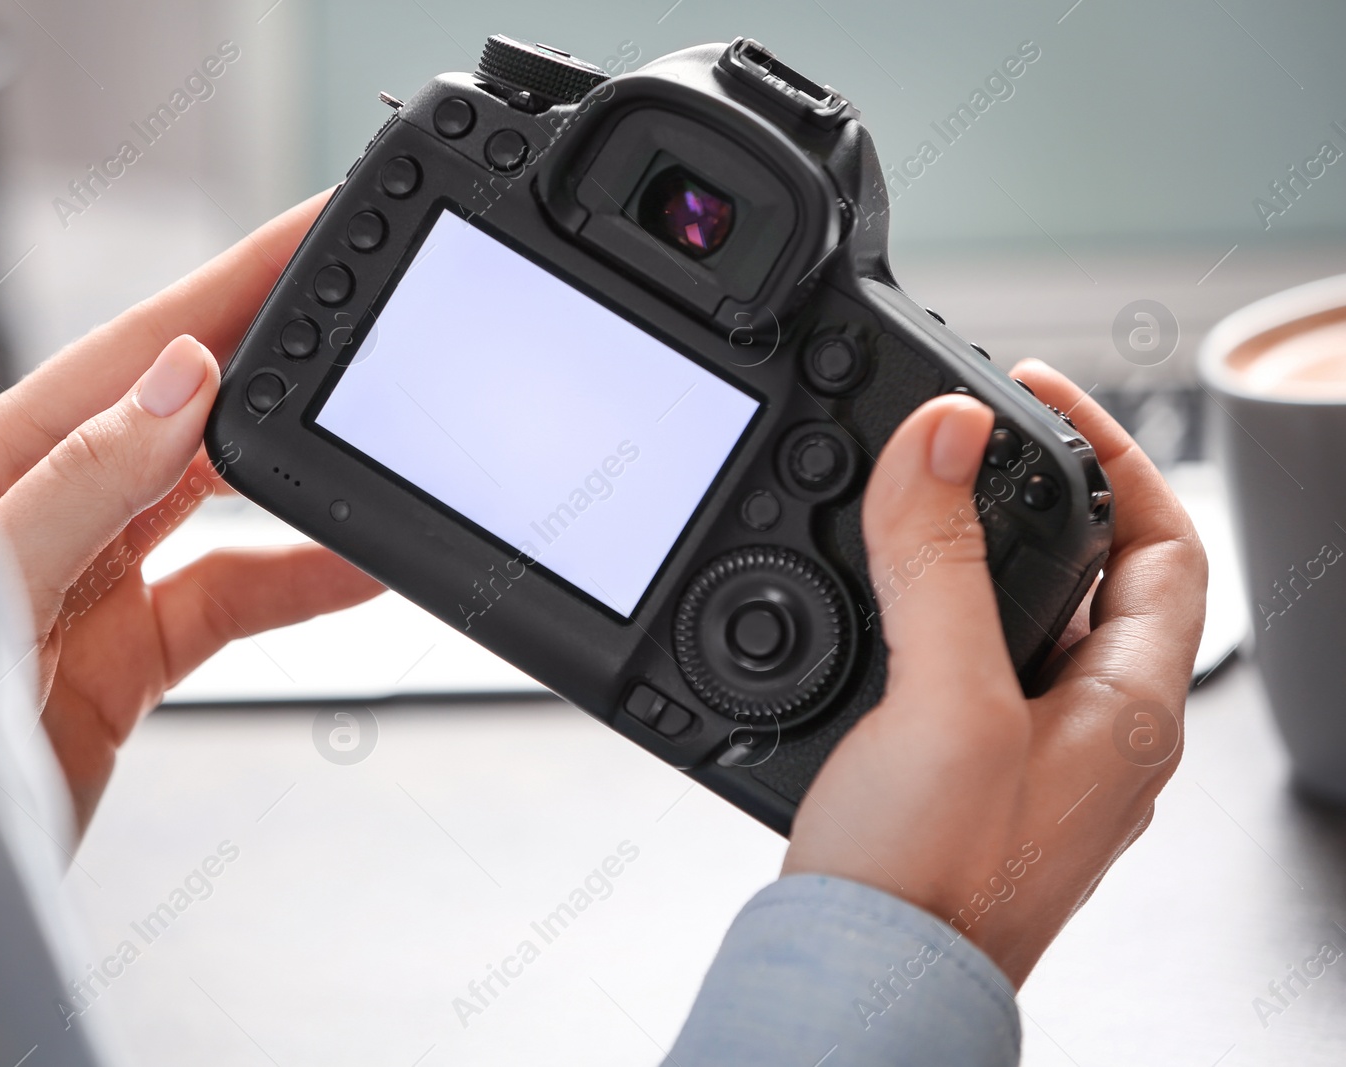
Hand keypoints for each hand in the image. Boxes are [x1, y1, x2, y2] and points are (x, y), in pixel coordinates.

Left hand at [0, 190, 381, 832]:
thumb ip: (81, 483)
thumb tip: (178, 384)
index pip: (137, 351)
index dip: (231, 283)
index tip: (310, 235)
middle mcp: (50, 509)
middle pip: (187, 411)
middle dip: (277, 354)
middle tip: (363, 309)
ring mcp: (91, 585)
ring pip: (217, 504)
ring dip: (299, 473)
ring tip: (372, 434)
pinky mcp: (124, 662)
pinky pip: (229, 602)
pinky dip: (298, 583)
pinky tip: (354, 563)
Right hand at [781, 360, 1206, 985]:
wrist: (861, 986)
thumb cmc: (930, 882)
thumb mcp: (942, 701)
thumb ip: (940, 565)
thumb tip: (943, 434)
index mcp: (1129, 709)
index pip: (1168, 543)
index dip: (1118, 452)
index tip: (1042, 392)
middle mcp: (1096, 735)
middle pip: (1095, 577)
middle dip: (1037, 495)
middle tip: (963, 441)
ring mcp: (1033, 761)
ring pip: (1024, 623)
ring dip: (975, 554)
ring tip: (911, 504)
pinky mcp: (968, 782)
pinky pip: (969, 671)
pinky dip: (931, 619)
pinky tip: (877, 611)